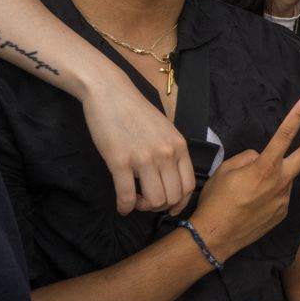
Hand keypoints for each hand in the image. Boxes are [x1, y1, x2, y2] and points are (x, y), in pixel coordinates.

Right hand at [79, 71, 194, 214]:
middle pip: (172, 197)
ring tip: (136, 201)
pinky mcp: (119, 161)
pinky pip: (127, 196)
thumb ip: (172, 152)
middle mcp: (165, 154)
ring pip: (154, 200)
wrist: (110, 93)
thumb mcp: (166, 130)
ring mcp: (143, 158)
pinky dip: (125, 207)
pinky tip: (122, 207)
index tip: (170, 207)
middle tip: (147, 202)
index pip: (189, 186)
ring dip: (143, 207)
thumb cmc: (136, 112)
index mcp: (179, 147)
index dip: (180, 202)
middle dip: (160, 207)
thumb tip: (173, 177)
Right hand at [189, 97, 299, 261]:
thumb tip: (260, 157)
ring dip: (272, 177)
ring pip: (283, 178)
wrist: (215, 237)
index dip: (296, 116)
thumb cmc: (216, 201)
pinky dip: (268, 193)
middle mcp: (280, 182)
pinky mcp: (283, 212)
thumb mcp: (224, 170)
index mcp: (264, 168)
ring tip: (246, 192)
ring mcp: (284, 199)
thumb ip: (247, 158)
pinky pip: (278, 195)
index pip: (284, 135)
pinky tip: (252, 204)